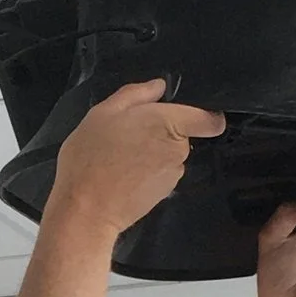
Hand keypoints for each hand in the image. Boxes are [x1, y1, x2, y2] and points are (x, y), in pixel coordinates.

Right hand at [45, 79, 227, 244]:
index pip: (209, 119)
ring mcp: (173, 173)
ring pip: (169, 155)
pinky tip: (123, 175)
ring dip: (152, 153)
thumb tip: (158, 86)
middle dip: (161, 132)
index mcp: (168, 122)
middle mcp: (177, 148)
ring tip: (120, 157)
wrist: (86, 210)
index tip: (186, 116)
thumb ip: (135, 94)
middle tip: (127, 135)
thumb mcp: (102, 113)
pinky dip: (147, 173)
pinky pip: (161, 174)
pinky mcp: (166, 193)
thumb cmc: (91, 158)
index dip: (204, 116)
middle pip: (182, 134)